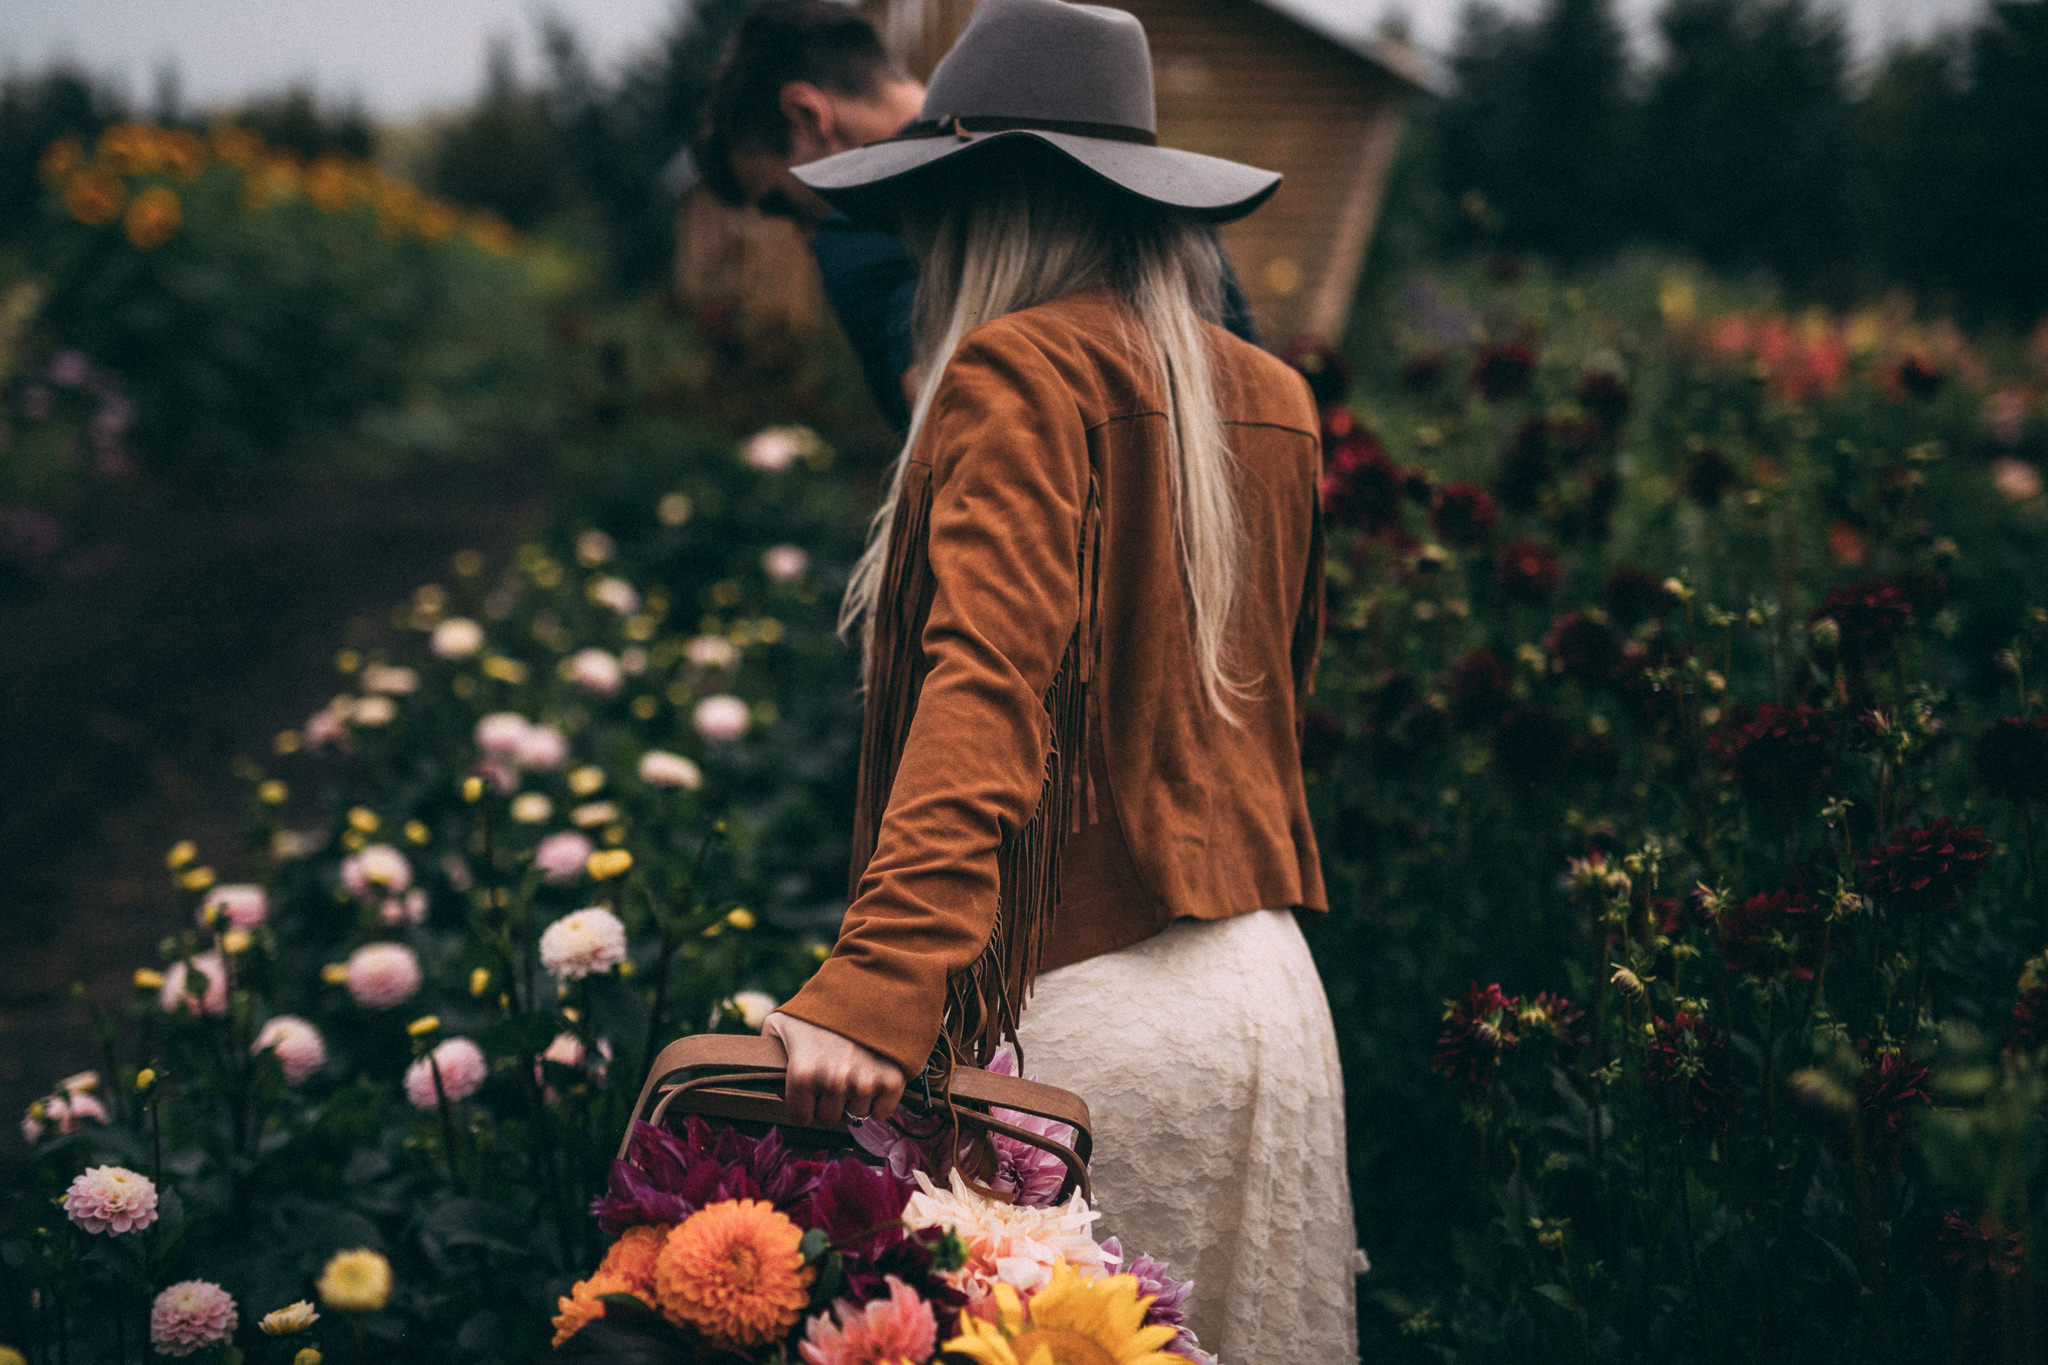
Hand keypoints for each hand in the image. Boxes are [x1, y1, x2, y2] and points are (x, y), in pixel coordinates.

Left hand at [762, 1011, 905, 1128]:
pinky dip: (879, 1102)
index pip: (801, 1117)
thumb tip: (764, 1077)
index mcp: (802, 1072)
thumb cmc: (822, 1007)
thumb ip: (766, 1051)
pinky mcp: (891, 1078)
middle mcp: (833, 1081)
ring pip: (856, 1115)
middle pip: (830, 1118)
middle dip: (829, 1102)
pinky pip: (881, 1112)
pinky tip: (873, 1079)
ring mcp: (864, 1081)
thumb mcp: (780, 1022)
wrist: (869, 984)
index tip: (810, 1093)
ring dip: (854, 1100)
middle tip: (834, 1077)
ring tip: (854, 1072)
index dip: (804, 1106)